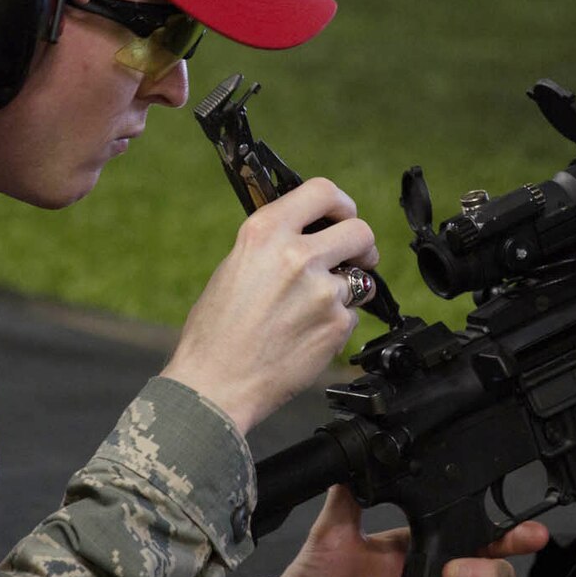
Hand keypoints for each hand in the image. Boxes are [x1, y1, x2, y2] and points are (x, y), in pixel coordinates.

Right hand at [161, 179, 377, 433]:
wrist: (215, 385)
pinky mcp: (336, 325)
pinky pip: (351, 315)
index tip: (342, 216)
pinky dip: (335, 324)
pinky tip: (305, 336)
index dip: (340, 204)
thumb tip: (308, 236)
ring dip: (345, 290)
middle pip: (359, 231)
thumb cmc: (215, 333)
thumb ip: (274, 246)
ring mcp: (322, 291)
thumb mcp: (234, 268)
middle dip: (361, 246)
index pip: (322, 191)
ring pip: (358, 279)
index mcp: (265, 233)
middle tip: (354, 258)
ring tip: (312, 311)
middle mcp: (296, 256)